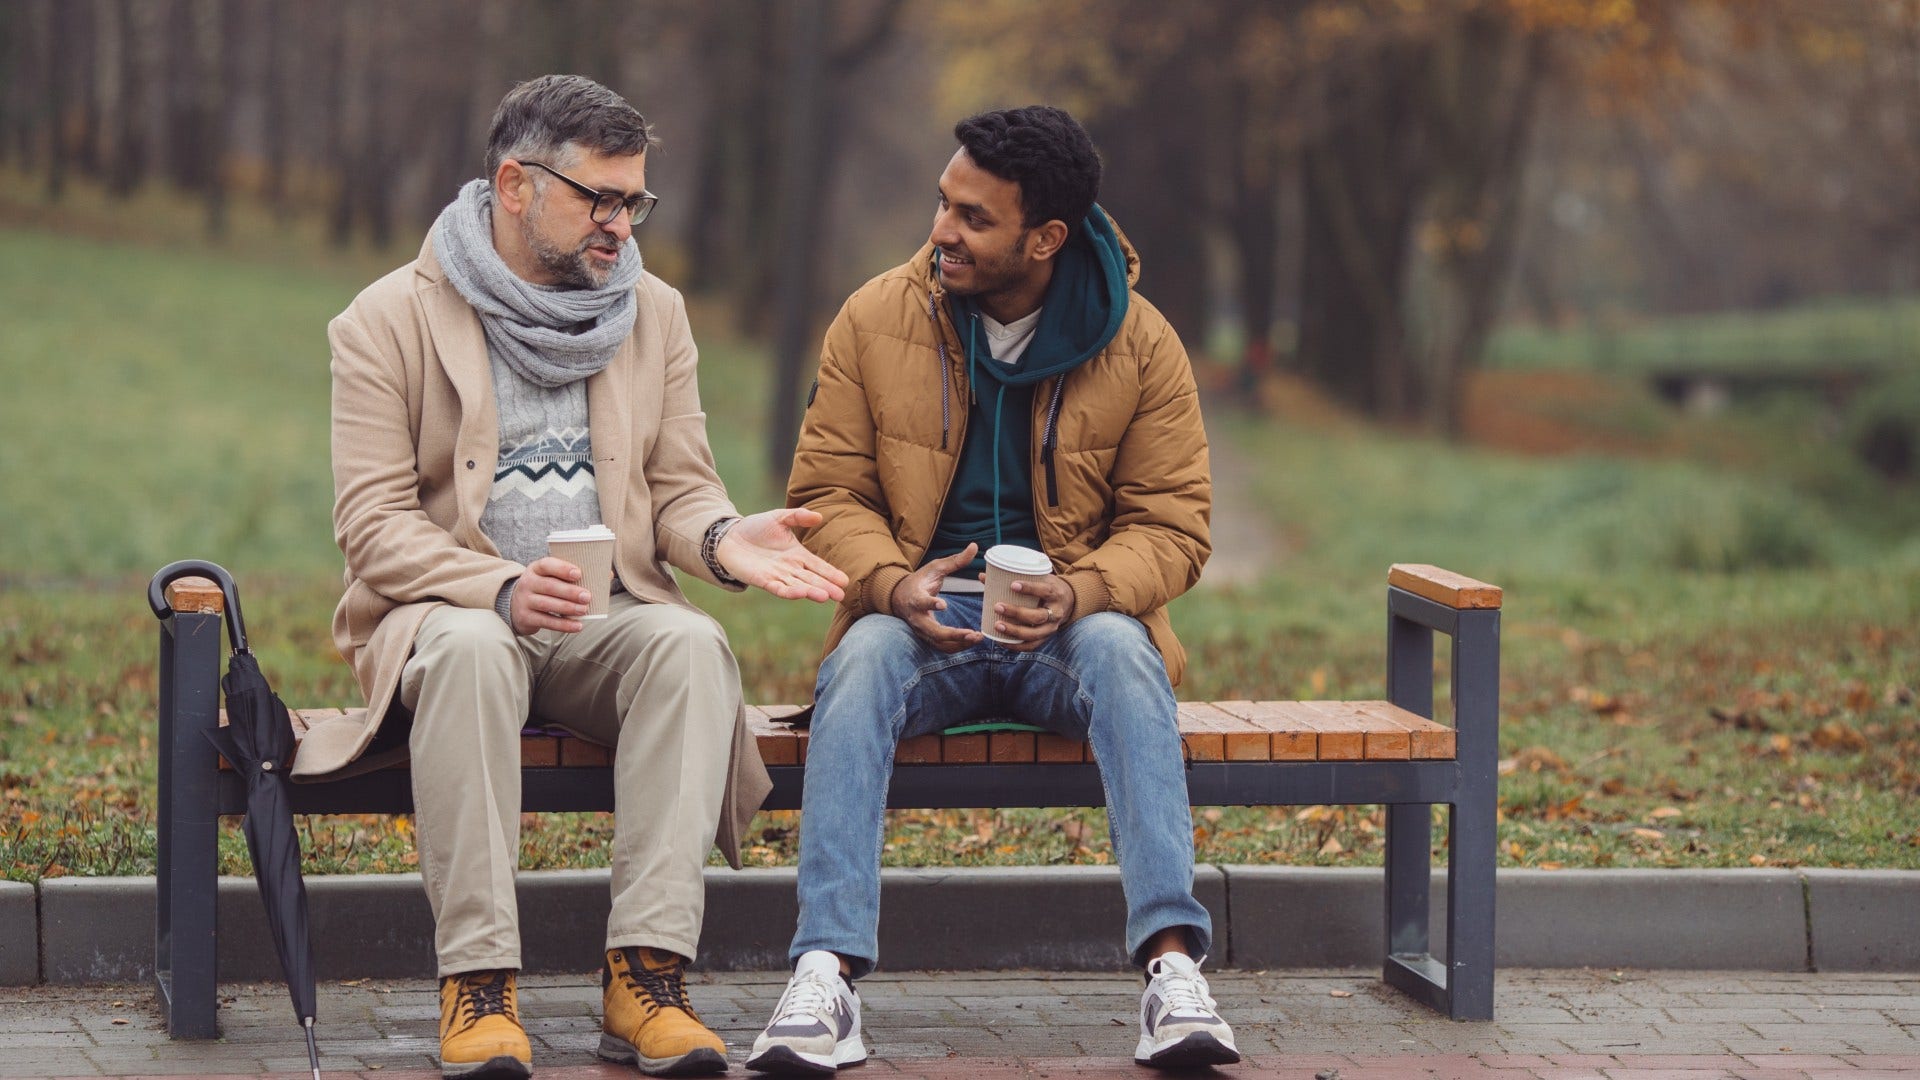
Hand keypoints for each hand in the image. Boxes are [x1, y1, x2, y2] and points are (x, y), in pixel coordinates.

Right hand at [509, 557, 591, 634]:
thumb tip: (600, 579)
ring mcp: (525, 601)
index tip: (578, 574)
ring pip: (547, 604)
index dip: (562, 568)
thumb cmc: (542, 588)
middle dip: (570, 592)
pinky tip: (577, 626)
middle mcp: (527, 583)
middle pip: (549, 586)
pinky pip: (546, 621)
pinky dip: (563, 625)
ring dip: (568, 608)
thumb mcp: (548, 577)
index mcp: (535, 569)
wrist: (515, 605)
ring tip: (584, 610)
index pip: (547, 565)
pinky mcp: (526, 617)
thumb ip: (567, 577)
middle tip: (587, 596)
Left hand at [715, 508, 849, 601]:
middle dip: (826, 587)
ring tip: (825, 596)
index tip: (844, 581)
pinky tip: (800, 593)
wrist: (730, 536)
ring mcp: (777, 576)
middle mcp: (790, 568)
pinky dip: (789, 591)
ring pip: (798, 586)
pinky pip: (778, 587)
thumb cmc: (756, 527)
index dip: (830, 573)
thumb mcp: (779, 517)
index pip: (818, 566)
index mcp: (797, 554)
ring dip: (811, 591)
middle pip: (811, 579)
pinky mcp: (762, 580)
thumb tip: (819, 516)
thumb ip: (798, 516)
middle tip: (841, 596)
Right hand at [889, 544, 984, 652]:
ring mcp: (921, 630)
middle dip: (953, 634)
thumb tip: (974, 547)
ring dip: (959, 643)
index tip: (943, 604)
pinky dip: (958, 647)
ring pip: (939, 643)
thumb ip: (956, 560)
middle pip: (932, 631)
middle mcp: (917, 618)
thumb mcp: (935, 568)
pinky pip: (943, 647)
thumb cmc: (919, 582)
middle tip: (971, 633)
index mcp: (915, 598)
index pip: (921, 602)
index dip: (931, 604)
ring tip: (977, 638)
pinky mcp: (928, 638)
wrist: (900, 598)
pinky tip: (973, 641)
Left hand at [988, 574, 1076, 651]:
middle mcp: (1056, 612)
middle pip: (1038, 616)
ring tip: (997, 625)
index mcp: (1055, 593)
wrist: (1068, 602)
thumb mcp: (1038, 579)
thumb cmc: (1047, 587)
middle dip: (1017, 612)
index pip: (1045, 591)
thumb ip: (1013, 577)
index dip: (1030, 588)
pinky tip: (1002, 642)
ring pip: (1034, 633)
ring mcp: (1052, 627)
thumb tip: (982, 576)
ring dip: (1014, 631)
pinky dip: (1016, 646)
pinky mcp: (1046, 638)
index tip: (1013, 585)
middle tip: (998, 606)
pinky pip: (1032, 646)